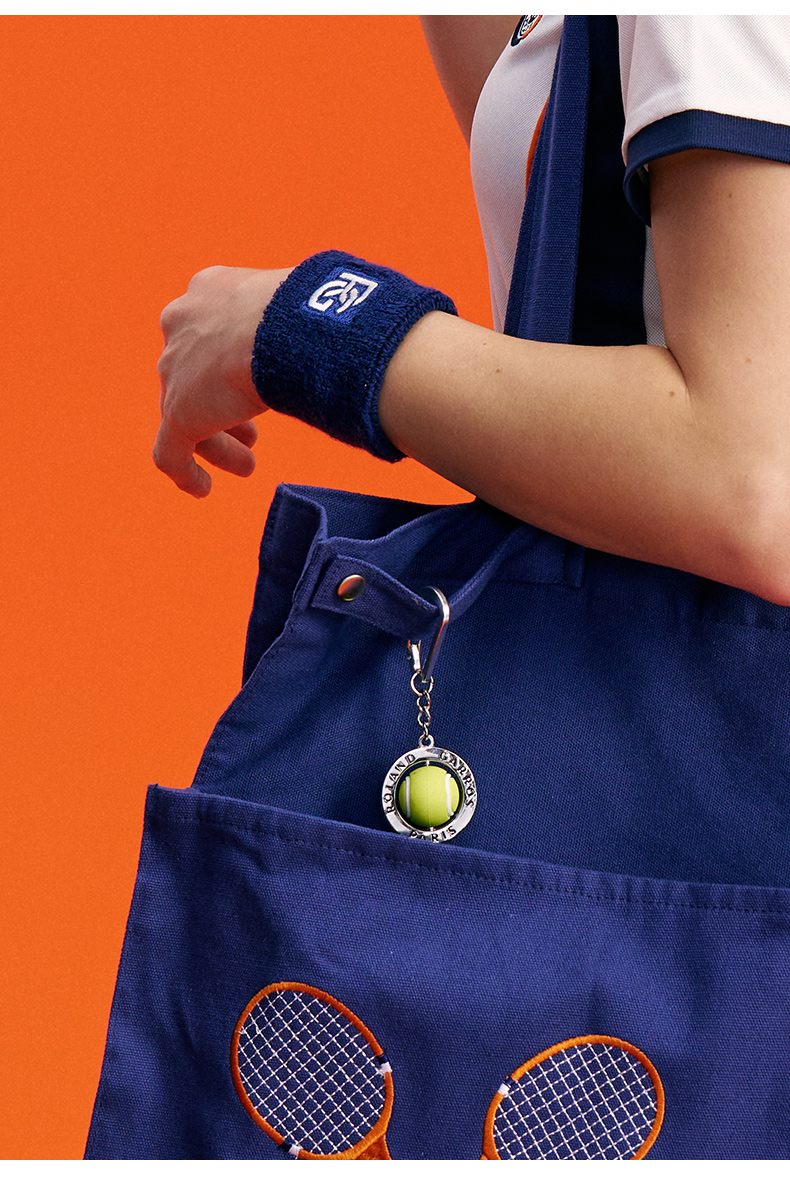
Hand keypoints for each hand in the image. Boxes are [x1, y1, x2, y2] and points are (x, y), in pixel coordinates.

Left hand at [154, 264, 292, 496]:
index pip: (211, 333)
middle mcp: (184, 324)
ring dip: (217, 444)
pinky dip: (184, 472)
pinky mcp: (176, 412)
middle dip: (222, 407)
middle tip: (251, 435)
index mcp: (210, 291)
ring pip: (186, 414)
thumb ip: (296, 323)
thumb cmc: (307, 310)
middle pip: (194, 375)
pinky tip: (202, 489)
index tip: (255, 386)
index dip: (230, 365)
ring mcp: (175, 370)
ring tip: (247, 465)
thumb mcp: (295, 305)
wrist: (284, 325)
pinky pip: (170, 453)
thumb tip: (342, 336)